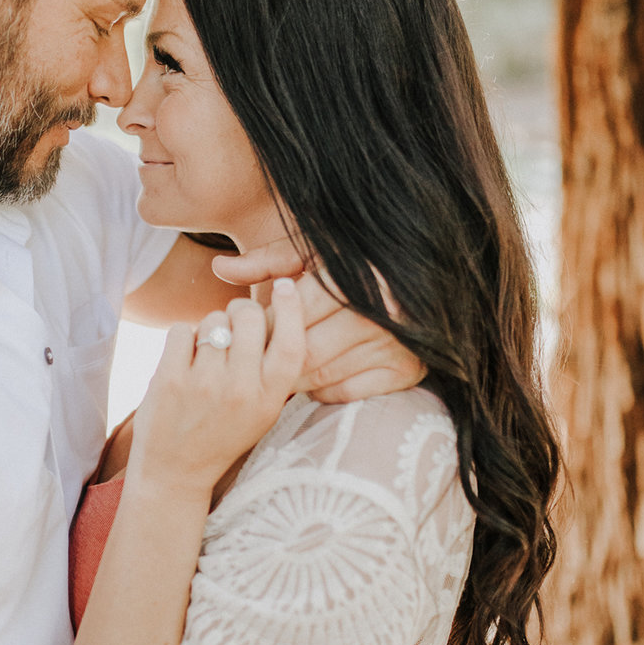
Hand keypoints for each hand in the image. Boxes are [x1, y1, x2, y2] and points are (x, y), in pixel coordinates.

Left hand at [129, 278, 305, 495]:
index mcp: (270, 399)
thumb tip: (280, 311)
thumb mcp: (262, 411)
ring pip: (213, 319)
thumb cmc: (222, 434)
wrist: (175, 472)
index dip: (292, 308)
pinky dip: (181, 338)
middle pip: (249, 316)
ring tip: (205, 355)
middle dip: (240, 311)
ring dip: (209, 327)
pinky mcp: (170, 380)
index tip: (286, 287)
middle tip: (232, 328)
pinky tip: (183, 361)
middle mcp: (241, 390)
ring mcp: (204, 384)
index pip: (292, 342)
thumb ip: (272, 368)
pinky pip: (181, 330)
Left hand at [213, 241, 425, 404]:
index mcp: (358, 278)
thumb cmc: (353, 263)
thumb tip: (219, 266)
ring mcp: (397, 346)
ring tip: (278, 364)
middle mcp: (381, 314)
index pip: (295, 311)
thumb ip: (266, 261)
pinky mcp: (406, 373)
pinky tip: (313, 375)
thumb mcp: (312, 251)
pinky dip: (322, 388)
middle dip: (275, 354)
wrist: (424, 279)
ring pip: (321, 374)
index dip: (267, 322)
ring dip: (293, 375)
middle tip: (257, 352)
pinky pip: (346, 393)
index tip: (253, 324)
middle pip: (304, 349)